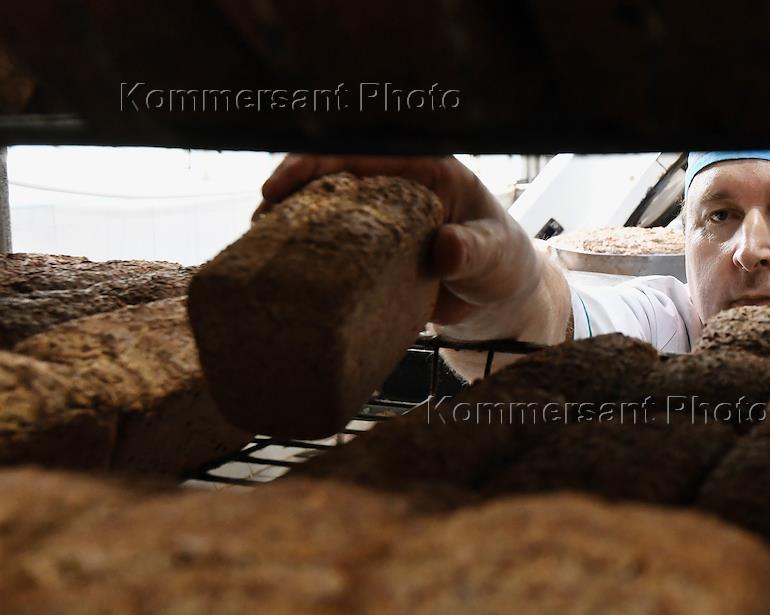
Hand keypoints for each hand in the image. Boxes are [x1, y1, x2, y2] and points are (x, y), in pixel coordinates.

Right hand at [255, 154, 548, 329]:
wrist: (500, 297)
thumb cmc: (502, 262)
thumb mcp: (494, 254)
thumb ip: (474, 249)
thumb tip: (449, 247)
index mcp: (423, 171)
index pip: (361, 154)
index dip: (315, 165)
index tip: (282, 186)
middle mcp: (393, 188)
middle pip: (329, 179)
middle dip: (288, 196)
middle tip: (259, 224)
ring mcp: (378, 221)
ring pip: (323, 214)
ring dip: (290, 228)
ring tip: (259, 249)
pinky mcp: (370, 254)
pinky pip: (331, 249)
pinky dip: (307, 257)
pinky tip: (282, 273)